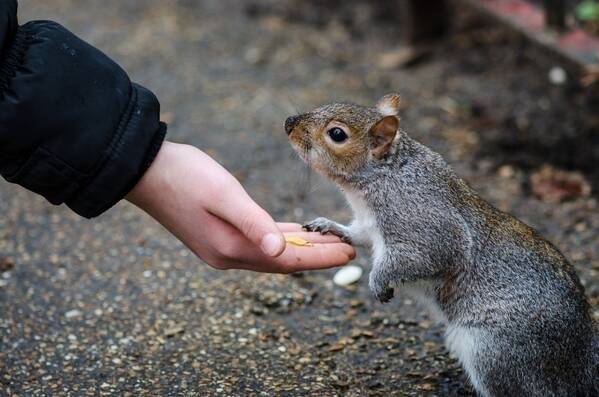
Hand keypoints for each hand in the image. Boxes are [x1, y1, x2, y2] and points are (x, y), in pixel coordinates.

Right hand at [126, 141, 355, 272]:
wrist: (144, 170)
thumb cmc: (184, 176)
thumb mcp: (222, 194)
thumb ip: (253, 223)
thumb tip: (279, 252)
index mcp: (231, 248)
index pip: (287, 260)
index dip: (319, 257)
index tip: (347, 253)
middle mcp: (228, 254)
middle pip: (283, 260)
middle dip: (316, 255)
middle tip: (347, 249)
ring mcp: (221, 247)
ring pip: (272, 252)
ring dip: (301, 248)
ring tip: (329, 242)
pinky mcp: (217, 235)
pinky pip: (259, 242)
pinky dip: (280, 240)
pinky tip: (293, 236)